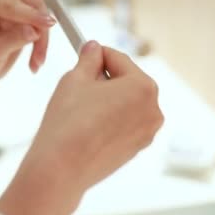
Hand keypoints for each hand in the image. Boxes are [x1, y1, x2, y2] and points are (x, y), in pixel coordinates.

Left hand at [0, 0, 54, 108]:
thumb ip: (13, 39)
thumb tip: (33, 30)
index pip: (13, 4)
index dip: (31, 16)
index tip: (47, 25)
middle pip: (33, 6)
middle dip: (39, 31)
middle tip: (39, 55)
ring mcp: (14, 4)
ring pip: (42, 16)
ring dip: (43, 40)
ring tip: (36, 62)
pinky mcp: (25, 16)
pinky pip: (42, 26)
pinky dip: (42, 43)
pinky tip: (35, 61)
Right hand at [0, 41, 163, 214]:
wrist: (61, 167)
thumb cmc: (68, 121)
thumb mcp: (75, 79)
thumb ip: (88, 59)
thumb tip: (94, 48)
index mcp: (143, 86)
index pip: (118, 58)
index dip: (96, 53)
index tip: (82, 51)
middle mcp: (153, 109)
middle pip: (126, 80)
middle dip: (103, 78)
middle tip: (77, 81)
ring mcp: (147, 132)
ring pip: (125, 102)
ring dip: (107, 98)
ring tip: (80, 106)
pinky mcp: (136, 149)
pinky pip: (123, 123)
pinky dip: (108, 118)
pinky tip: (86, 124)